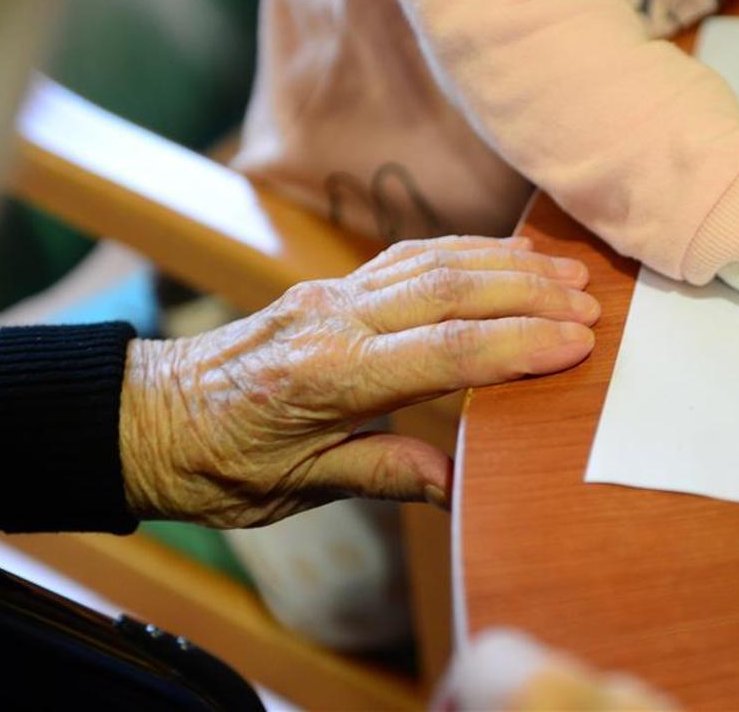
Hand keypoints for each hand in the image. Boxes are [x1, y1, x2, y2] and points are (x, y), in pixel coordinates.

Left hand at [119, 235, 598, 527]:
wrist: (145, 417)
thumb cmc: (215, 464)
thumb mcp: (295, 488)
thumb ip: (382, 473)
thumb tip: (461, 485)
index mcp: (326, 376)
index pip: (443, 350)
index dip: (517, 344)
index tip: (578, 342)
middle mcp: (333, 321)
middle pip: (450, 289)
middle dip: (529, 293)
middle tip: (593, 304)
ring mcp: (331, 296)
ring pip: (434, 261)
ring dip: (507, 263)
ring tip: (569, 272)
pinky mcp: (331, 288)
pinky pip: (408, 257)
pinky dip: (466, 250)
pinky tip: (504, 256)